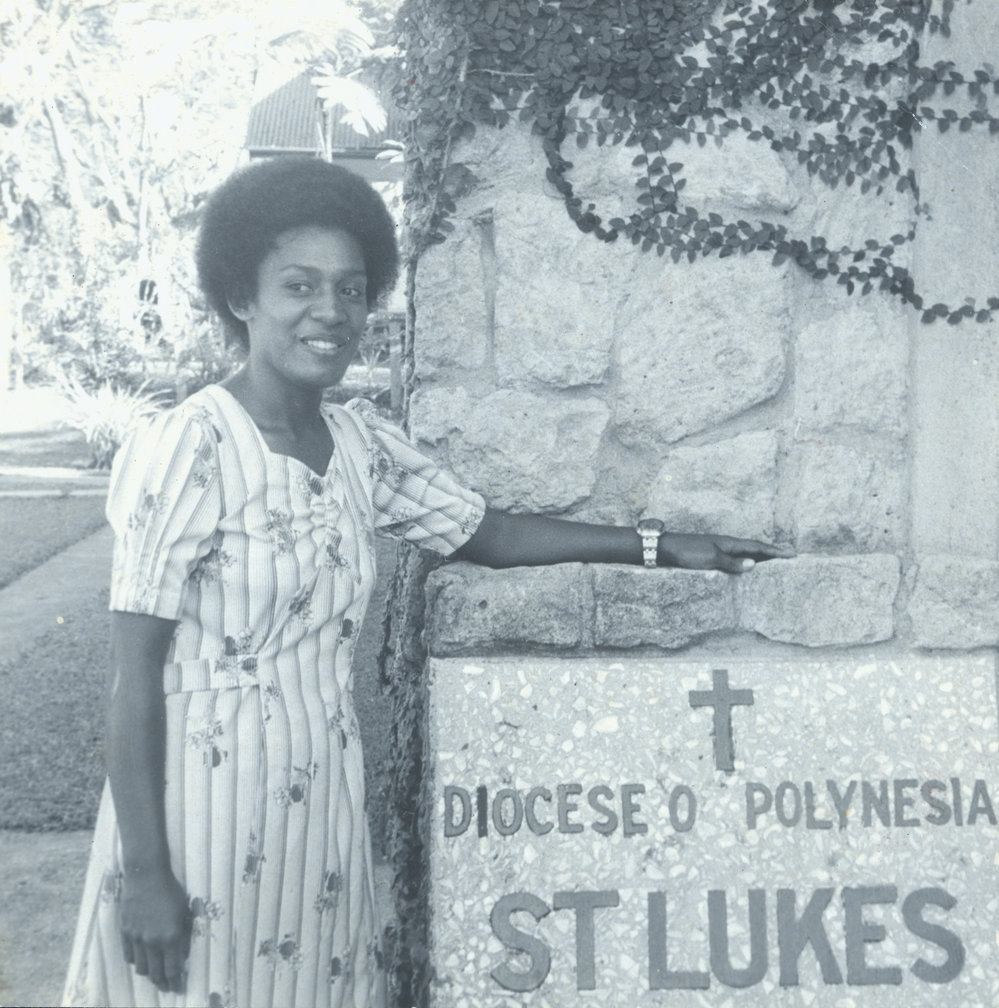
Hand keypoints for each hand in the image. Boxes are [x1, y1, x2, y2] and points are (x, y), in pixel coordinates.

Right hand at [120, 866, 191, 993]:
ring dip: (149, 973)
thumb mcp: (184, 911)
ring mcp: (137, 938)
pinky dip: (136, 961)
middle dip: (163, 982)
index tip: (178, 987)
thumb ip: (183, 934)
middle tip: (167, 986)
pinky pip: (129, 956)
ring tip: (155, 974)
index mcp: (171, 936)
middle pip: (156, 973)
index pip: (173, 969)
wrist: (146, 875)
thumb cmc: (170, 890)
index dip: (176, 981)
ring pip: (141, 967)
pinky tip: (142, 959)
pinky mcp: (125, 932)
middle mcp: (152, 941)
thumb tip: (182, 954)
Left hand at [659, 533, 793, 572]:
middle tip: (789, 558)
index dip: (775, 551)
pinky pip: (736, 559)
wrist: (666, 549)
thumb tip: (754, 565)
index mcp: (730, 543)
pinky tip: (746, 569)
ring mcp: (719, 549)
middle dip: (772, 553)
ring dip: (760, 558)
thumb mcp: (711, 559)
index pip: (758, 547)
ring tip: (774, 564)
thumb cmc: (688, 553)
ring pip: (746, 553)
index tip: (792, 554)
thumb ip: (732, 562)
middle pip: (755, 549)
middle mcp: (727, 545)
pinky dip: (746, 563)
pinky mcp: (712, 556)